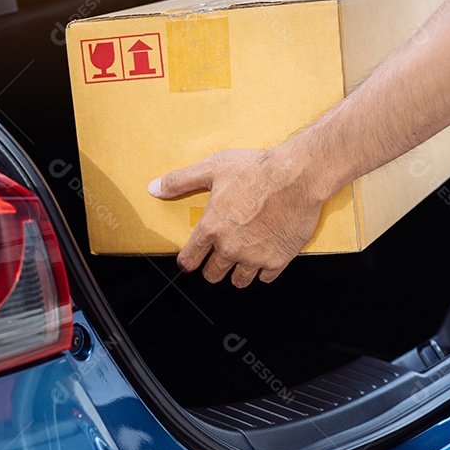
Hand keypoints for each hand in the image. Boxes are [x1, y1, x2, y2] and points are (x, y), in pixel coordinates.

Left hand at [148, 148, 328, 287]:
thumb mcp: (212, 168)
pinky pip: (265, 278)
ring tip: (239, 260)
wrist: (296, 176)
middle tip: (217, 258)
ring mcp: (254, 257)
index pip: (189, 260)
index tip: (190, 260)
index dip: (187, 262)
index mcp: (211, 229)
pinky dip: (263, 271)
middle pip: (212, 275)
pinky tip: (263, 258)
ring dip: (237, 272)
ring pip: (239, 281)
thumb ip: (180, 181)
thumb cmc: (255, 170)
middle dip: (212, 269)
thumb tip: (153, 187)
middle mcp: (230, 248)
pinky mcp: (278, 260)